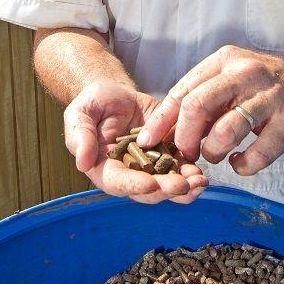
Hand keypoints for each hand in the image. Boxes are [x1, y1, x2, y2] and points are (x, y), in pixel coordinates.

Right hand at [63, 81, 208, 203]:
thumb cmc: (94, 103)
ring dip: (184, 187)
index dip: (135, 186)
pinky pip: (181, 167)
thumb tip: (82, 163)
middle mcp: (130, 173)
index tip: (151, 184)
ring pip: (168, 184)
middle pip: (148, 190)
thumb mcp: (80, 113)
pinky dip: (192, 172)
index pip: (119, 183)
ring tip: (199, 182)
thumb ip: (81, 136)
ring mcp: (151, 165)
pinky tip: (203, 172)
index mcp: (105, 168)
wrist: (117, 93)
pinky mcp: (168, 153)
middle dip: (166, 190)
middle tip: (183, 185)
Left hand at [136, 45, 283, 175]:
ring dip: (214, 152)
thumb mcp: (232, 78)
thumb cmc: (264, 86)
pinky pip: (258, 153)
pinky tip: (242, 162)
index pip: (182, 91)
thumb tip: (166, 131)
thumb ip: (203, 99)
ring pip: (226, 130)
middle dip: (184, 138)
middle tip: (185, 155)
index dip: (161, 121)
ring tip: (217, 155)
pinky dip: (244, 166)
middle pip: (197, 106)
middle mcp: (245, 74)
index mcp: (224, 61)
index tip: (148, 143)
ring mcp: (269, 97)